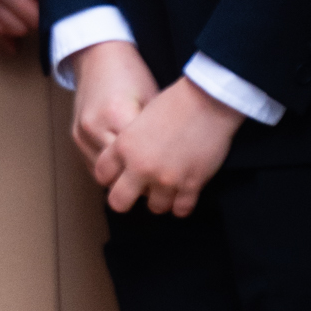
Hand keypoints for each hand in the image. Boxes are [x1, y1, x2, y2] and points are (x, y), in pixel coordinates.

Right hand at [69, 38, 157, 172]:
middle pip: (120, 170)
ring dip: (122, 177)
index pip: (139, 157)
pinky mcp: (75, 137)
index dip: (156, 169)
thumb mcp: (152, 99)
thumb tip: (173, 163)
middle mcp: (95, 126)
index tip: (170, 174)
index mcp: (117, 114)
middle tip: (159, 182)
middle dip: (140, 178)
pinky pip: (94, 166)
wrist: (98, 57)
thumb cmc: (131, 75)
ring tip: (143, 177)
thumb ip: (156, 133)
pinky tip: (126, 168)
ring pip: (105, 174)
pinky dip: (111, 171)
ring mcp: (81, 133)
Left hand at [96, 74, 239, 217]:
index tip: (119, 176)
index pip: (102, 175)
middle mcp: (141, 166)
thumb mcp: (140, 117)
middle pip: (118, 202)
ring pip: (154, 208)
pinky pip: (181, 210)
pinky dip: (182, 204)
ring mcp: (166, 179)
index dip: (110, 177)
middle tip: (138, 191)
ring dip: (160, 199)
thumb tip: (128, 160)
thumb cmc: (175, 102)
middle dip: (126, 199)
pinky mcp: (191, 185)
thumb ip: (130, 142)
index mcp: (124, 146)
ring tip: (167, 188)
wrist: (208, 100)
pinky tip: (184, 193)